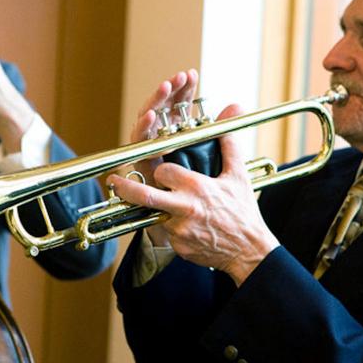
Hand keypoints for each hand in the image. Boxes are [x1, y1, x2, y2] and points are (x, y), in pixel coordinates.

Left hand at [109, 104, 279, 286]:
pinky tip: (191, 227)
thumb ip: (229, 144)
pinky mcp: (179, 246)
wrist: (249, 251)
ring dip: (160, 210)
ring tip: (167, 209)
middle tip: (113, 181)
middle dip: (126, 187)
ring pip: (157, 214)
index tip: (166, 172)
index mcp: (197, 187)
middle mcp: (185, 207)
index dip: (163, 171)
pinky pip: (168, 232)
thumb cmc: (243, 212)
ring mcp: (180, 229)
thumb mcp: (238, 176)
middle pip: (145, 195)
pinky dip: (173, 228)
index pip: (164, 172)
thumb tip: (233, 110)